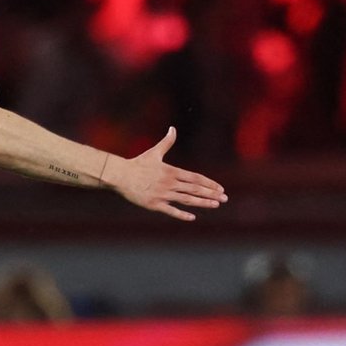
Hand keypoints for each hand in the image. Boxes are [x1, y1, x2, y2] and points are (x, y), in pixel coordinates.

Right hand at [104, 127, 227, 219]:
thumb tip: (173, 128)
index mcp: (172, 171)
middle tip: (225, 198)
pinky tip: (193, 217)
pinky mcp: (154, 205)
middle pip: (195, 189)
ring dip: (202, 203)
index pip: (195, 178)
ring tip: (216, 205)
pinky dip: (182, 214)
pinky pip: (171, 210)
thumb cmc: (138, 163)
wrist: (120, 176)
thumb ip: (166, 142)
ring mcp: (163, 195)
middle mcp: (170, 183)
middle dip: (211, 194)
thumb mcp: (154, 152)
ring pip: (187, 200)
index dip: (209, 183)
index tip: (220, 188)